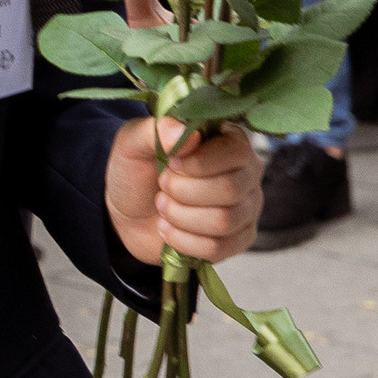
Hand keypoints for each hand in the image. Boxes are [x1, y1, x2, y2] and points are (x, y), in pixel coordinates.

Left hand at [106, 115, 262, 266]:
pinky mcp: (239, 239)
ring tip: (162, 207)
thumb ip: (157, 131)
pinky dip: (183, 241)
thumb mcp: (133, 143)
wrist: (129, 215)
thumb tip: (186, 135)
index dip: (199, 163)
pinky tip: (168, 230)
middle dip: (183, 191)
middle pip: (230, 189)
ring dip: (180, 216)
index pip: (236, 152)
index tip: (170, 163)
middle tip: (162, 186)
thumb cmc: (138, 172)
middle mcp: (247, 173)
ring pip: (223, 220)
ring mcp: (247, 207)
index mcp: (229, 141)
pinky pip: (218, 247)